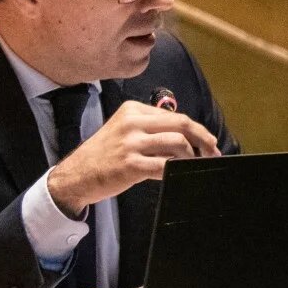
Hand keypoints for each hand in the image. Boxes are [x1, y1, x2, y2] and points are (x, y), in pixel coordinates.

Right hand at [48, 101, 219, 216]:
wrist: (75, 176)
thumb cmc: (101, 156)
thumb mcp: (122, 131)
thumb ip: (150, 129)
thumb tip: (186, 137)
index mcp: (132, 111)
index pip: (174, 115)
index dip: (197, 129)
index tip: (207, 142)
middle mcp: (132, 123)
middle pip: (182, 124)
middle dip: (204, 139)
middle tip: (213, 152)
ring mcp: (130, 144)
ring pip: (178, 143)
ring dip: (192, 156)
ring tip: (194, 165)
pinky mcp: (130, 164)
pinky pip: (166, 166)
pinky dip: (178, 171)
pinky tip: (179, 175)